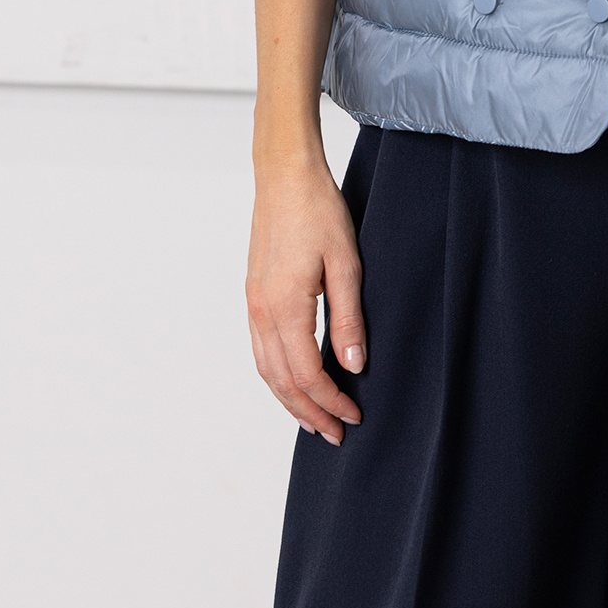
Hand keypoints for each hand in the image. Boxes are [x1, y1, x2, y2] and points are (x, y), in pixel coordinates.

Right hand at [246, 150, 365, 443]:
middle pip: (281, 381)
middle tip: (336, 433)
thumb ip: (348, 318)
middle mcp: (261, 312)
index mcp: (285, 307)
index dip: (330, 402)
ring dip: (290, 399)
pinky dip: (277, 374)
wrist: (284, 174)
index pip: (306, 375)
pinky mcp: (253, 293)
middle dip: (309, 412)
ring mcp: (253, 303)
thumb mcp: (346, 262)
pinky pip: (261, 349)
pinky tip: (294, 378)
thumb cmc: (318, 210)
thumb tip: (353, 367)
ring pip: (266, 369)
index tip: (354, 417)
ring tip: (315, 417)